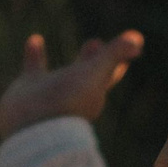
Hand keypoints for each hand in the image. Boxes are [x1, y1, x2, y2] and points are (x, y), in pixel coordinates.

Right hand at [0, 30, 142, 139]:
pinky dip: (35, 54)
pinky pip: (34, 67)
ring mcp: (51, 92)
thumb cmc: (68, 101)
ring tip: (60, 41)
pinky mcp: (29, 90)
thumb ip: (115, 54)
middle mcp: (73, 93)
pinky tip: (35, 38)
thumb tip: (138, 39)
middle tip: (95, 42)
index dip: (119, 60)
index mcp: (94, 92)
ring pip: (60, 74)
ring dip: (55, 61)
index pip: (111, 73)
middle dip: (92, 58)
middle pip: (87, 74)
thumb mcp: (96, 74)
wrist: (32, 128)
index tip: (129, 45)